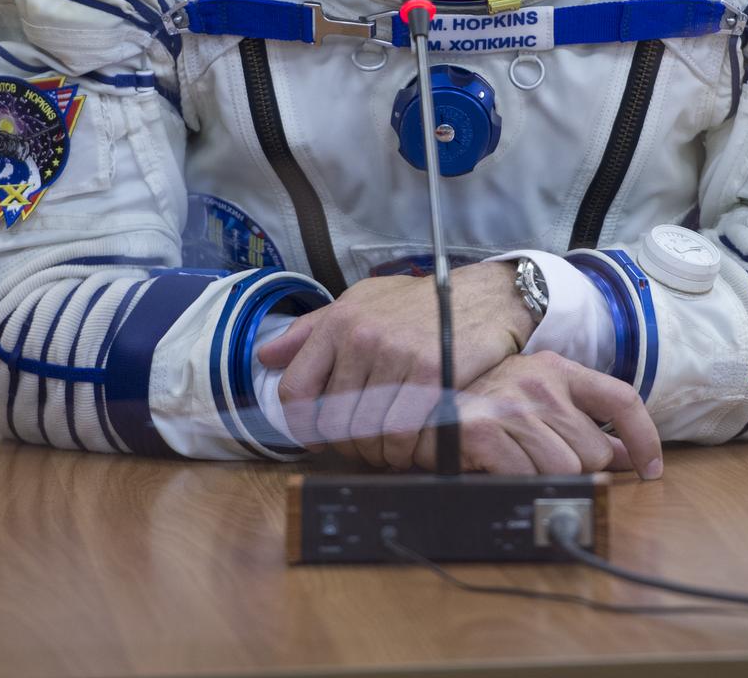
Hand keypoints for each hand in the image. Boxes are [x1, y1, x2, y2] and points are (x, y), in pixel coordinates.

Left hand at [257, 262, 535, 466]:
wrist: (482, 296)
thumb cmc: (418, 302)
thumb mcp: (361, 301)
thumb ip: (311, 330)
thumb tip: (265, 356)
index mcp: (339, 322)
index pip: (296, 389)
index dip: (300, 424)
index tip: (315, 436)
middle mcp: (363, 338)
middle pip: (332, 420)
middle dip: (344, 443)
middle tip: (362, 444)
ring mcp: (397, 357)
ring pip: (367, 433)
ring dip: (376, 451)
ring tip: (388, 445)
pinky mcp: (431, 376)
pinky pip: (403, 434)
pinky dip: (405, 449)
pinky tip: (412, 442)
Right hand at [413, 351, 662, 477]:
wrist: (417, 402)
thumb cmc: (480, 404)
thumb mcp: (535, 398)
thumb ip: (581, 421)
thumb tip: (626, 454)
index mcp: (557, 369)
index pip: (622, 398)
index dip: (645, 438)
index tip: (651, 469)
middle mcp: (540, 384)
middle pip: (594, 451)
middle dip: (578, 469)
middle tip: (541, 460)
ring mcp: (513, 408)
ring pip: (567, 471)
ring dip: (547, 480)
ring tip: (518, 464)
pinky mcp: (486, 434)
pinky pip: (529, 479)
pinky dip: (520, 486)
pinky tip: (501, 471)